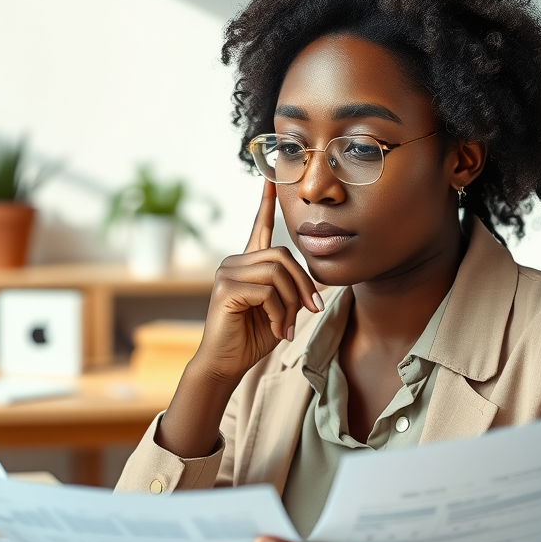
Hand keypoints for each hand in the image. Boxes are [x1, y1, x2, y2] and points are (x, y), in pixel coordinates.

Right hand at [191, 181, 322, 383]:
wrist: (226, 364)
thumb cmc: (253, 338)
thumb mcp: (280, 310)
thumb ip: (290, 291)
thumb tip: (314, 285)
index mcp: (248, 265)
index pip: (260, 226)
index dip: (266, 202)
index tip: (270, 177)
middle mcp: (234, 263)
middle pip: (282, 256)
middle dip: (303, 284)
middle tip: (311, 310)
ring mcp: (227, 273)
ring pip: (277, 272)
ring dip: (291, 302)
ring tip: (288, 326)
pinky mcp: (225, 289)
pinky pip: (268, 292)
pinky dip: (280, 314)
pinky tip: (277, 331)